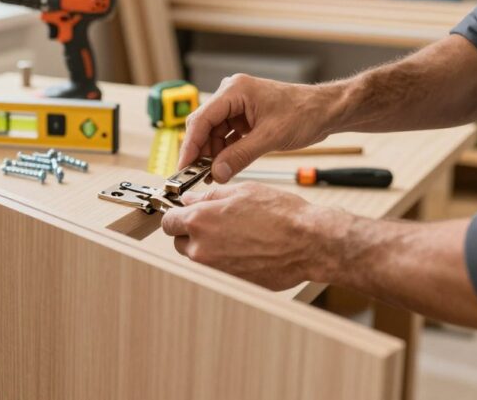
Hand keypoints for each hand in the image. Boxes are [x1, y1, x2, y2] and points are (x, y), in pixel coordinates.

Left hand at [161, 183, 349, 290]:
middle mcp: (202, 249)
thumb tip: (192, 200)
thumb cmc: (281, 215)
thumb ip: (210, 197)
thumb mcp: (242, 191)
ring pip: (198, 258)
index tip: (184, 214)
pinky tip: (244, 250)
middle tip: (214, 224)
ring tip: (234, 237)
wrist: (308, 243)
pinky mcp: (230, 284)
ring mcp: (215, 270)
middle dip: (192, 233)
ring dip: (207, 248)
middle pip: (180, 242)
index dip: (176, 216)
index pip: (168, 222)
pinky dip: (224, 262)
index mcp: (200, 222)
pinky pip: (217, 271)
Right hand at [179, 74, 343, 182]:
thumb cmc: (304, 113)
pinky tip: (223, 167)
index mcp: (234, 90)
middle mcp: (231, 94)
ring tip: (213, 175)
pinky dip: (224, 151)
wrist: (326, 111)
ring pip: (213, 132)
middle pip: (204, 126)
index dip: (190, 145)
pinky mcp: (244, 116)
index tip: (183, 167)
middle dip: (201, 151)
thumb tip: (216, 173)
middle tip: (196, 176)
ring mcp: (237, 105)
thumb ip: (240, 156)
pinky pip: (226, 135)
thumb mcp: (270, 138)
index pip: (201, 119)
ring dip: (213, 154)